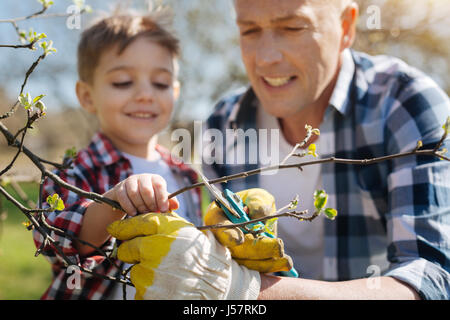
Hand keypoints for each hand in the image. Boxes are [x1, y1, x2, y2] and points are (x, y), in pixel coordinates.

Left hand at [107, 212, 260, 299]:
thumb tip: (138, 218)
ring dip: (144, 271)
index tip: (115, 230)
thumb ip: (162, 222)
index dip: (123, 228)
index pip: (135, 224)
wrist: (216, 283)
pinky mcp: (147, 292)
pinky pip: (139, 288)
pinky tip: (166, 284)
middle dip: (133, 252)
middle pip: (126, 248)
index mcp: (165, 229)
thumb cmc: (202, 254)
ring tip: (166, 273)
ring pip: (133, 270)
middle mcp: (154, 248)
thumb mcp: (185, 230)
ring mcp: (150, 272)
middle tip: (149, 256)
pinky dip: (149, 288)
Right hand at [109, 174, 178, 215]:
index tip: (163, 210)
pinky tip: (133, 213)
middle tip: (152, 213)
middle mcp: (143, 177)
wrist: (128, 198)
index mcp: (155, 179)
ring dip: (140, 206)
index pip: (159, 185)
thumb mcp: (158, 199)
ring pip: (134, 193)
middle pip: (146, 190)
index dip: (162, 198)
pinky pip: (123, 197)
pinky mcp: (119, 188)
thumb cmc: (147, 198)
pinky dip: (129, 207)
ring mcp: (130, 181)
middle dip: (150, 204)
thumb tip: (176, 205)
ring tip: (143, 213)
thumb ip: (167, 202)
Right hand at [204, 188, 292, 272]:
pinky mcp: (244, 263)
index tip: (239, 239)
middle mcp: (221, 239)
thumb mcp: (257, 196)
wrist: (258, 215)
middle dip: (257, 250)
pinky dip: (270, 267)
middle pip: (235, 250)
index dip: (228, 234)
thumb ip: (257, 203)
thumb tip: (257, 214)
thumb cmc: (254, 202)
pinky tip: (284, 263)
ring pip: (246, 264)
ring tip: (286, 259)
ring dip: (267, 263)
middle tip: (278, 247)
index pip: (219, 227)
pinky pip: (255, 269)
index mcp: (217, 217)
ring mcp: (231, 254)